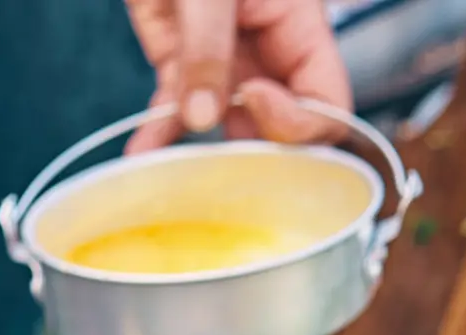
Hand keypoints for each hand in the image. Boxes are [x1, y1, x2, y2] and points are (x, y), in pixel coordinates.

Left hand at [123, 0, 351, 152]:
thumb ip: (207, 50)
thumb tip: (201, 121)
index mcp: (300, 27)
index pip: (326, 98)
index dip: (301, 121)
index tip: (257, 102)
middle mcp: (268, 52)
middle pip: (279, 124)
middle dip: (256, 152)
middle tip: (221, 168)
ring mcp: (223, 61)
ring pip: (225, 124)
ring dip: (202, 152)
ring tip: (176, 176)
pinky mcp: (179, 62)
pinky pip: (174, 108)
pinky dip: (158, 132)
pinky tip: (139, 153)